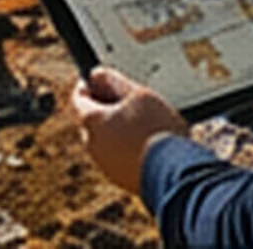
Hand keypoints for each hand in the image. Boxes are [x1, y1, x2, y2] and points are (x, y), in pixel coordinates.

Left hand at [71, 66, 188, 193]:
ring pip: (106, 138)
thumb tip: (97, 74)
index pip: (79, 96)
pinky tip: (148, 141)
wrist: (173, 171)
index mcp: (92, 122)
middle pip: (93, 118)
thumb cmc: (156, 129)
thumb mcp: (139, 93)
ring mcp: (104, 163)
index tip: (102, 79)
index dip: (90, 83)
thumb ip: (115, 81)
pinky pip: (117, 155)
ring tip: (145, 122)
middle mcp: (92, 144)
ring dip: (118, 127)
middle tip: (130, 100)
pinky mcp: (118, 177)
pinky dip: (127, 146)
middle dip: (107, 107)